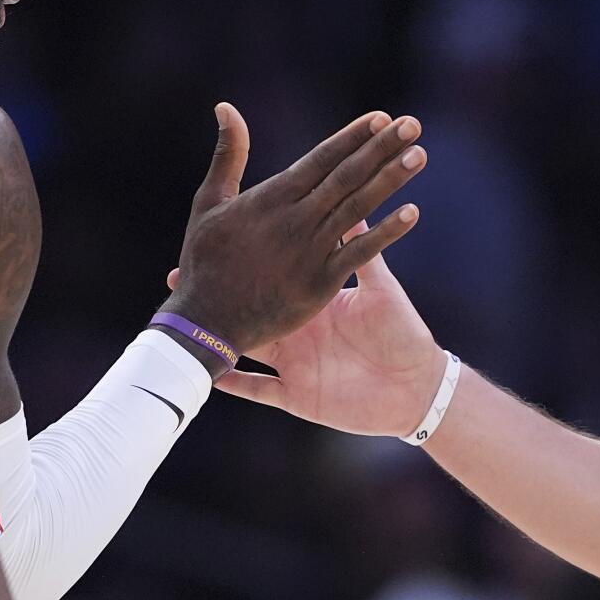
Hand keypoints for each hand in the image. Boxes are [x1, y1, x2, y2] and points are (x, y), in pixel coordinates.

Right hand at [163, 105, 424, 359]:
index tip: (382, 118)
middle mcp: (294, 219)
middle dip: (381, 148)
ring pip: (357, 208)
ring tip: (418, 154)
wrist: (204, 322)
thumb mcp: (209, 202)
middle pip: (346, 176)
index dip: (353, 137)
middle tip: (412, 123)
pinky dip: (385, 233)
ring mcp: (309, 252)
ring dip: (390, 180)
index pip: (321, 159)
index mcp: (270, 197)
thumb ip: (227, 155)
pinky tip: (412, 213)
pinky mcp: (318, 284)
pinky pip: (358, 254)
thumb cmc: (204, 261)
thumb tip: (226, 106)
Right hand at [195, 227, 448, 437]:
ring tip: (183, 319)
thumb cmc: (405, 335)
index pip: (278, 271)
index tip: (224, 233)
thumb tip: (359, 202)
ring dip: (215, 332)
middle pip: (251, 307)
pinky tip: (205, 371)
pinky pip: (256, 390)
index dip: (253, 253)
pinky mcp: (296, 397)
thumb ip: (363, 250)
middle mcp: (299, 330)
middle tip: (182, 271)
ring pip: (244, 346)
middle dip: (219, 291)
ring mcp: (293, 364)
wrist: (417, 390)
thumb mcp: (381, 290)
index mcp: (316, 299)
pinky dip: (232, 382)